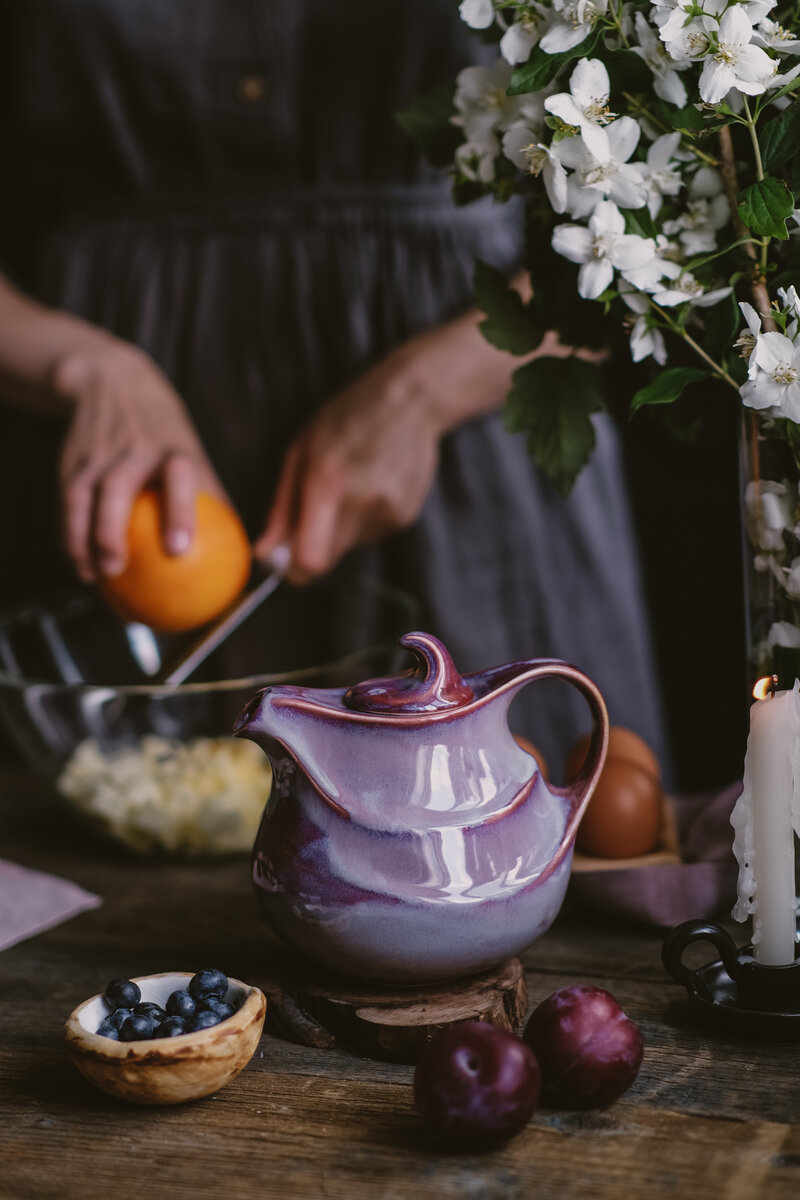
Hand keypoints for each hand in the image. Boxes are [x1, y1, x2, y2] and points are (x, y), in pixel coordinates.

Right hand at [54, 343, 225, 581]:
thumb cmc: (164, 433)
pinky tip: (79, 563)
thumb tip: (240, 549)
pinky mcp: (72, 462)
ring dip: (82, 539)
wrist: (113, 383)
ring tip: (92, 576)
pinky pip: (65, 503)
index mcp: (173, 448)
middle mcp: (134, 449)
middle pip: (118, 487)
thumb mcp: (192, 451)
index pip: (178, 477)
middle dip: (112, 530)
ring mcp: (100, 455)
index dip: (179, 512)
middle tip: (117, 568)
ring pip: (82, 497)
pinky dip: (69, 535)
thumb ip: (212, 495)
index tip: (179, 549)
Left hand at [254, 355, 442, 583]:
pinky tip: (370, 485)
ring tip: (349, 485)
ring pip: (348, 547)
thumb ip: (282, 509)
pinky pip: (369, 535)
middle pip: (328, 560)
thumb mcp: (301, 452)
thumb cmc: (346, 419)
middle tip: (312, 512)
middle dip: (312, 547)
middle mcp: (362, 503)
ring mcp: (388, 513)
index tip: (285, 559)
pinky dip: (362, 520)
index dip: (294, 568)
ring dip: (338, 528)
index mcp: (328, 483)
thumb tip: (264, 555)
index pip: (310, 560)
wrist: (411, 402)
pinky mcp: (405, 517)